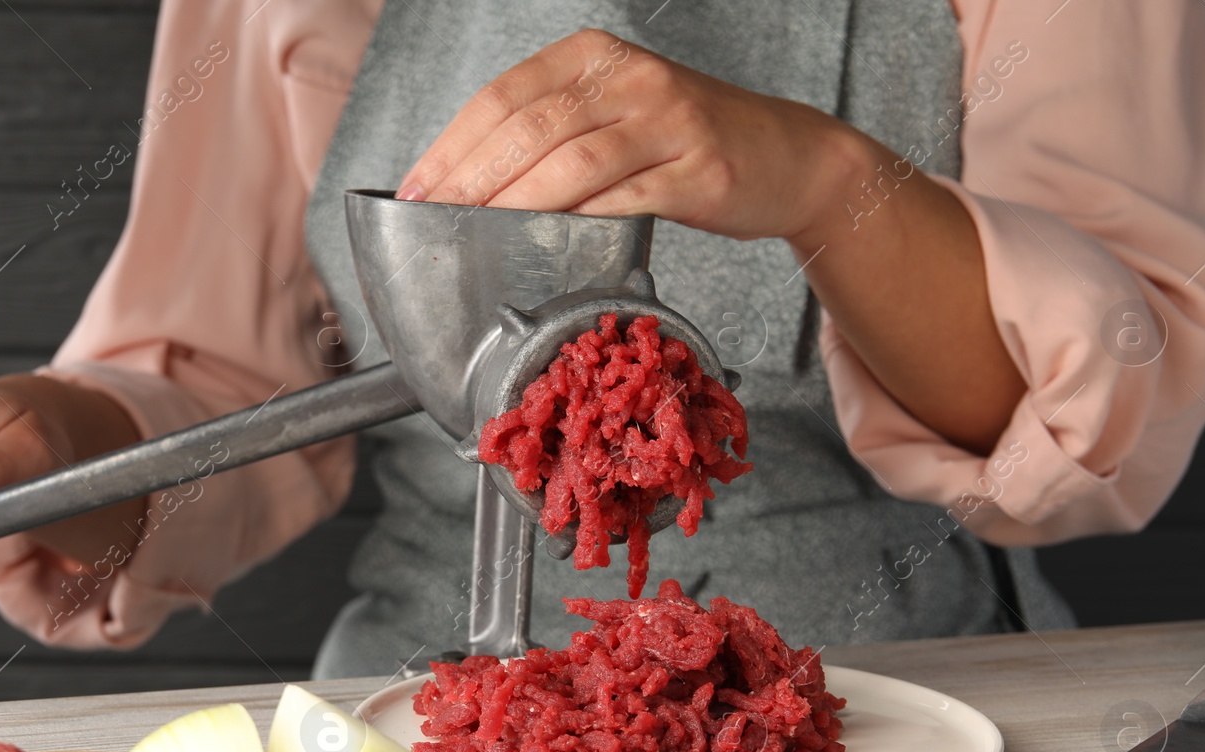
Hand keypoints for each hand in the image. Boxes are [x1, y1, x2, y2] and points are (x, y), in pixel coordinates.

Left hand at [400, 29, 1023, 453]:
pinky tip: (547, 241)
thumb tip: (468, 183)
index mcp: (595, 57)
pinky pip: (625, 198)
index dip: (452, 145)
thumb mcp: (615, 116)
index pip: (504, 96)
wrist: (789, 157)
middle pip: (530, 126)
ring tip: (474, 232)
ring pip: (572, 161)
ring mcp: (669, 120)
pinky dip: (580, 220)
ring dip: (514, 202)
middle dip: (470, 178)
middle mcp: (630, 78)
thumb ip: (552, 136)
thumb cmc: (688, 143)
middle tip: (433, 218)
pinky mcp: (699, 169)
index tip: (415, 189)